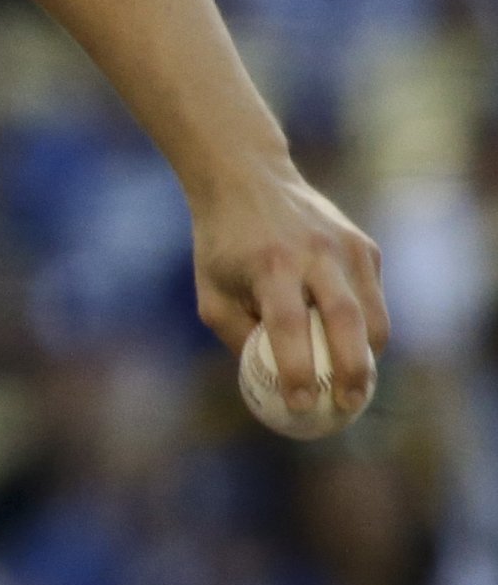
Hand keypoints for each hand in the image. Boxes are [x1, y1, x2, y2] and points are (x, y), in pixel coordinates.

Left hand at [190, 161, 386, 420]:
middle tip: (349, 405)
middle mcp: (315, 253)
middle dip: (353, 370)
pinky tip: (352, 346)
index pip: (289, 326)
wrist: (247, 179)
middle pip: (346, 320)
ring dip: (368, 355)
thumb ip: (239, 337)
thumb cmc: (223, 247)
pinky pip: (373, 296)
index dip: (297, 369)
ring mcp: (346, 246)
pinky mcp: (365, 245)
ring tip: (356, 386)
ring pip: (372, 312)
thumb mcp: (212, 293)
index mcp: (270, 264)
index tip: (303, 405)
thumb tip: (269, 387)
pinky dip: (367, 326)